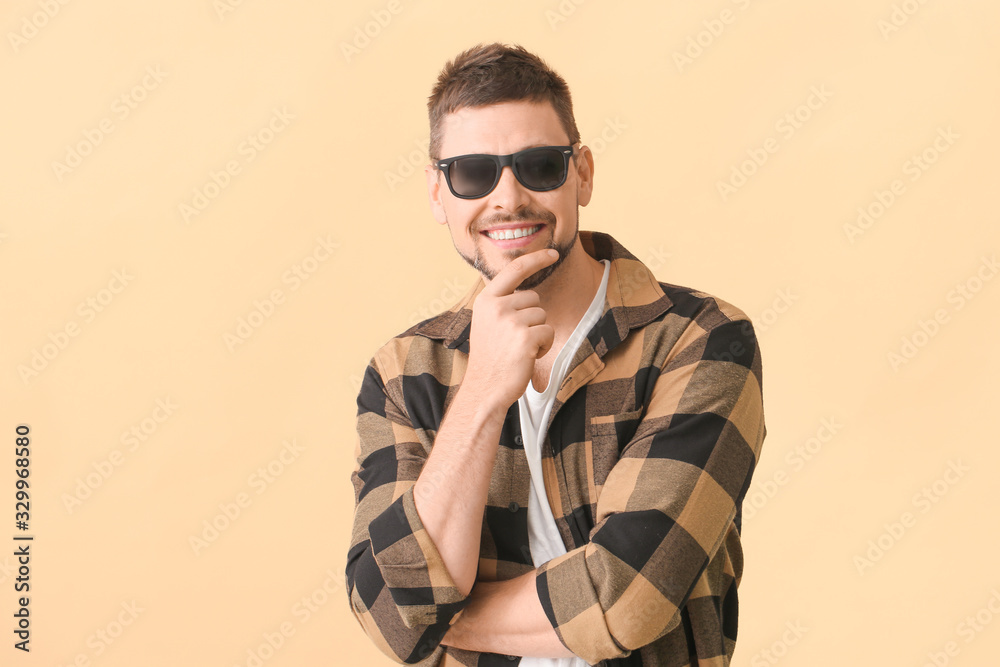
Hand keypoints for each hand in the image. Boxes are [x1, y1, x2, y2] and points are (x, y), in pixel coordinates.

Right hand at [463, 249, 558, 410]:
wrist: (485, 388)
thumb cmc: (490, 358)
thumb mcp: (486, 323)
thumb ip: (501, 304)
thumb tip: (525, 292)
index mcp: (486, 300)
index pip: (514, 269)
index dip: (536, 259)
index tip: (552, 253)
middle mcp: (497, 306)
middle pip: (533, 298)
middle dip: (532, 318)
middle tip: (514, 339)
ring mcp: (511, 321)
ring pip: (542, 315)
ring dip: (538, 333)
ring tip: (519, 349)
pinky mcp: (525, 337)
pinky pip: (548, 332)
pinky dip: (543, 345)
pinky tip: (527, 356)